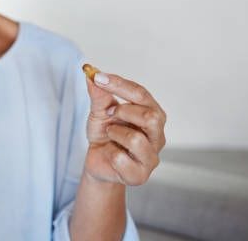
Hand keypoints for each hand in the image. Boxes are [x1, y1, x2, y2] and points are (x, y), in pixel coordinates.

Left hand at [82, 66, 165, 185]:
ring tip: (110, 134)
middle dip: (124, 111)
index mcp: (152, 114)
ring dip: (115, 133)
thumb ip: (99, 94)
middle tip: (109, 113)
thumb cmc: (105, 134)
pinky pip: (122, 160)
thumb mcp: (99, 111)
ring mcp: (151, 157)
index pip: (142, 94)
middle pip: (151, 116)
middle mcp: (157, 135)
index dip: (119, 84)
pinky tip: (111, 153)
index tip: (97, 77)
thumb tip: (91, 72)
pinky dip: (110, 153)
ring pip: (137, 139)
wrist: (97, 161)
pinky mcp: (140, 175)